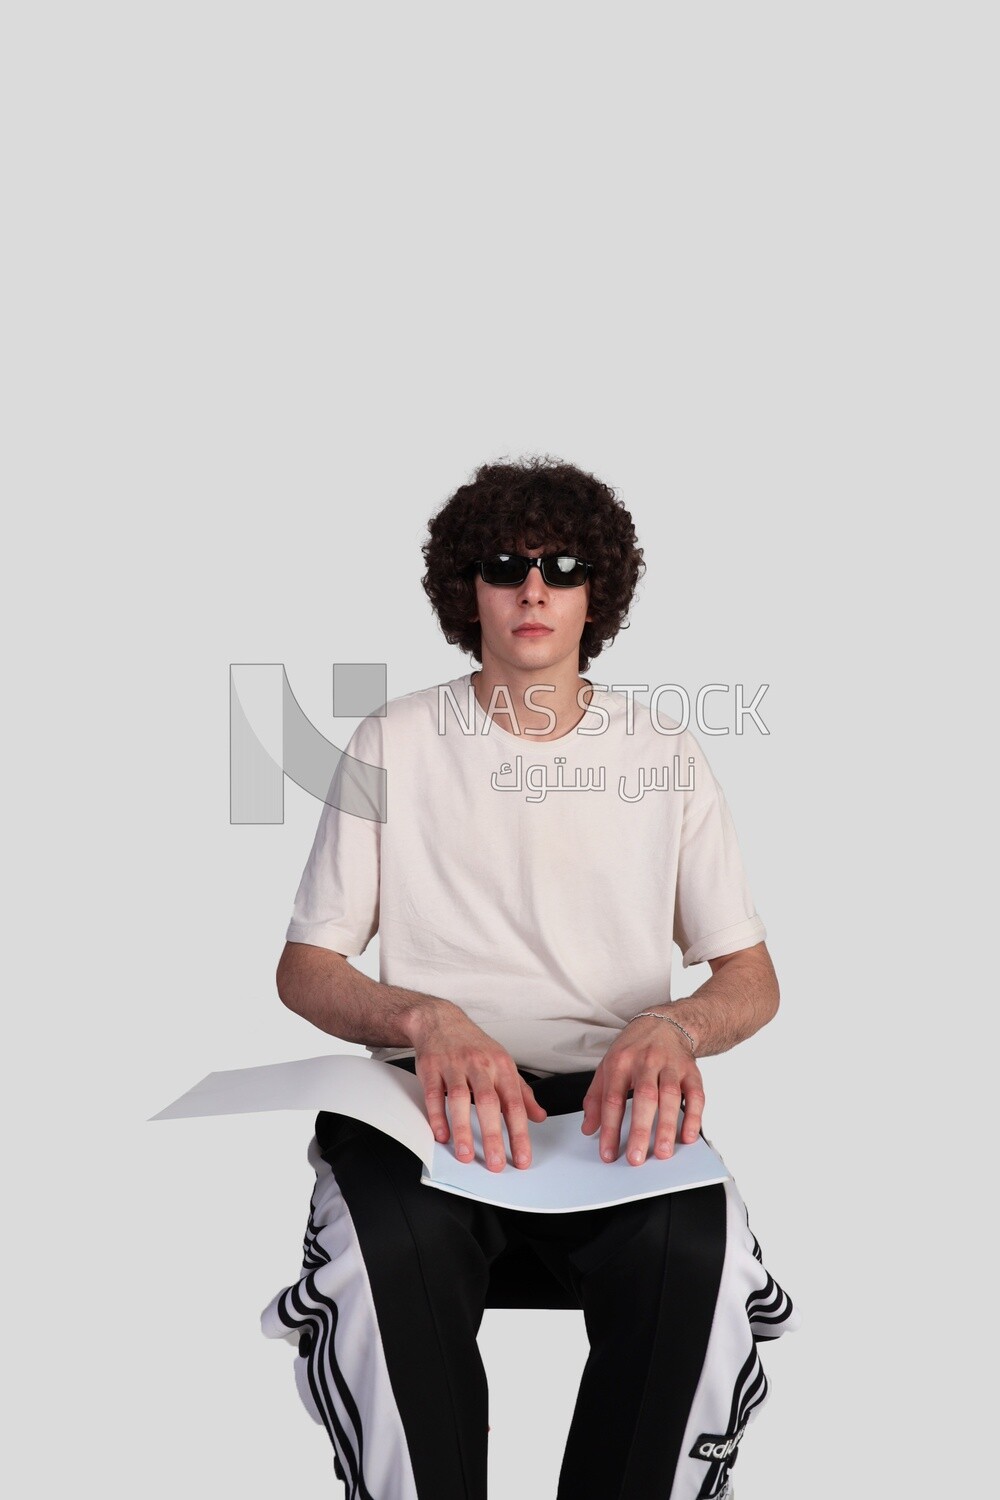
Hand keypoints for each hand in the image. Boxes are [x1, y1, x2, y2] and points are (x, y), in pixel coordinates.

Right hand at [411, 1004, 546, 1172]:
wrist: (442, 1021)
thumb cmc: (475, 1046)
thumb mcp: (504, 1064)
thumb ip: (522, 1092)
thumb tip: (539, 1116)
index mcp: (502, 1067)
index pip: (514, 1104)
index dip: (520, 1134)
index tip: (522, 1158)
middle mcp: (480, 1065)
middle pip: (488, 1103)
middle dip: (493, 1136)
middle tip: (495, 1164)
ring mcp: (454, 1065)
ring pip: (459, 1098)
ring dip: (462, 1129)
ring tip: (465, 1155)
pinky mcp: (431, 1067)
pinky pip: (434, 1094)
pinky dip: (436, 1116)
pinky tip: (441, 1135)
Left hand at [580, 1015, 704, 1164]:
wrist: (663, 1023)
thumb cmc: (633, 1049)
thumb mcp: (608, 1066)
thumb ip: (596, 1098)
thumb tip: (588, 1128)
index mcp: (620, 1062)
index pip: (612, 1099)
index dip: (609, 1128)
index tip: (608, 1154)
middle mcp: (645, 1062)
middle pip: (643, 1097)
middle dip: (639, 1130)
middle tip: (636, 1158)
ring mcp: (670, 1065)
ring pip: (670, 1096)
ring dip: (667, 1126)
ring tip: (663, 1152)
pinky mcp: (691, 1071)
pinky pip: (695, 1094)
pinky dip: (693, 1116)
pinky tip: (688, 1136)